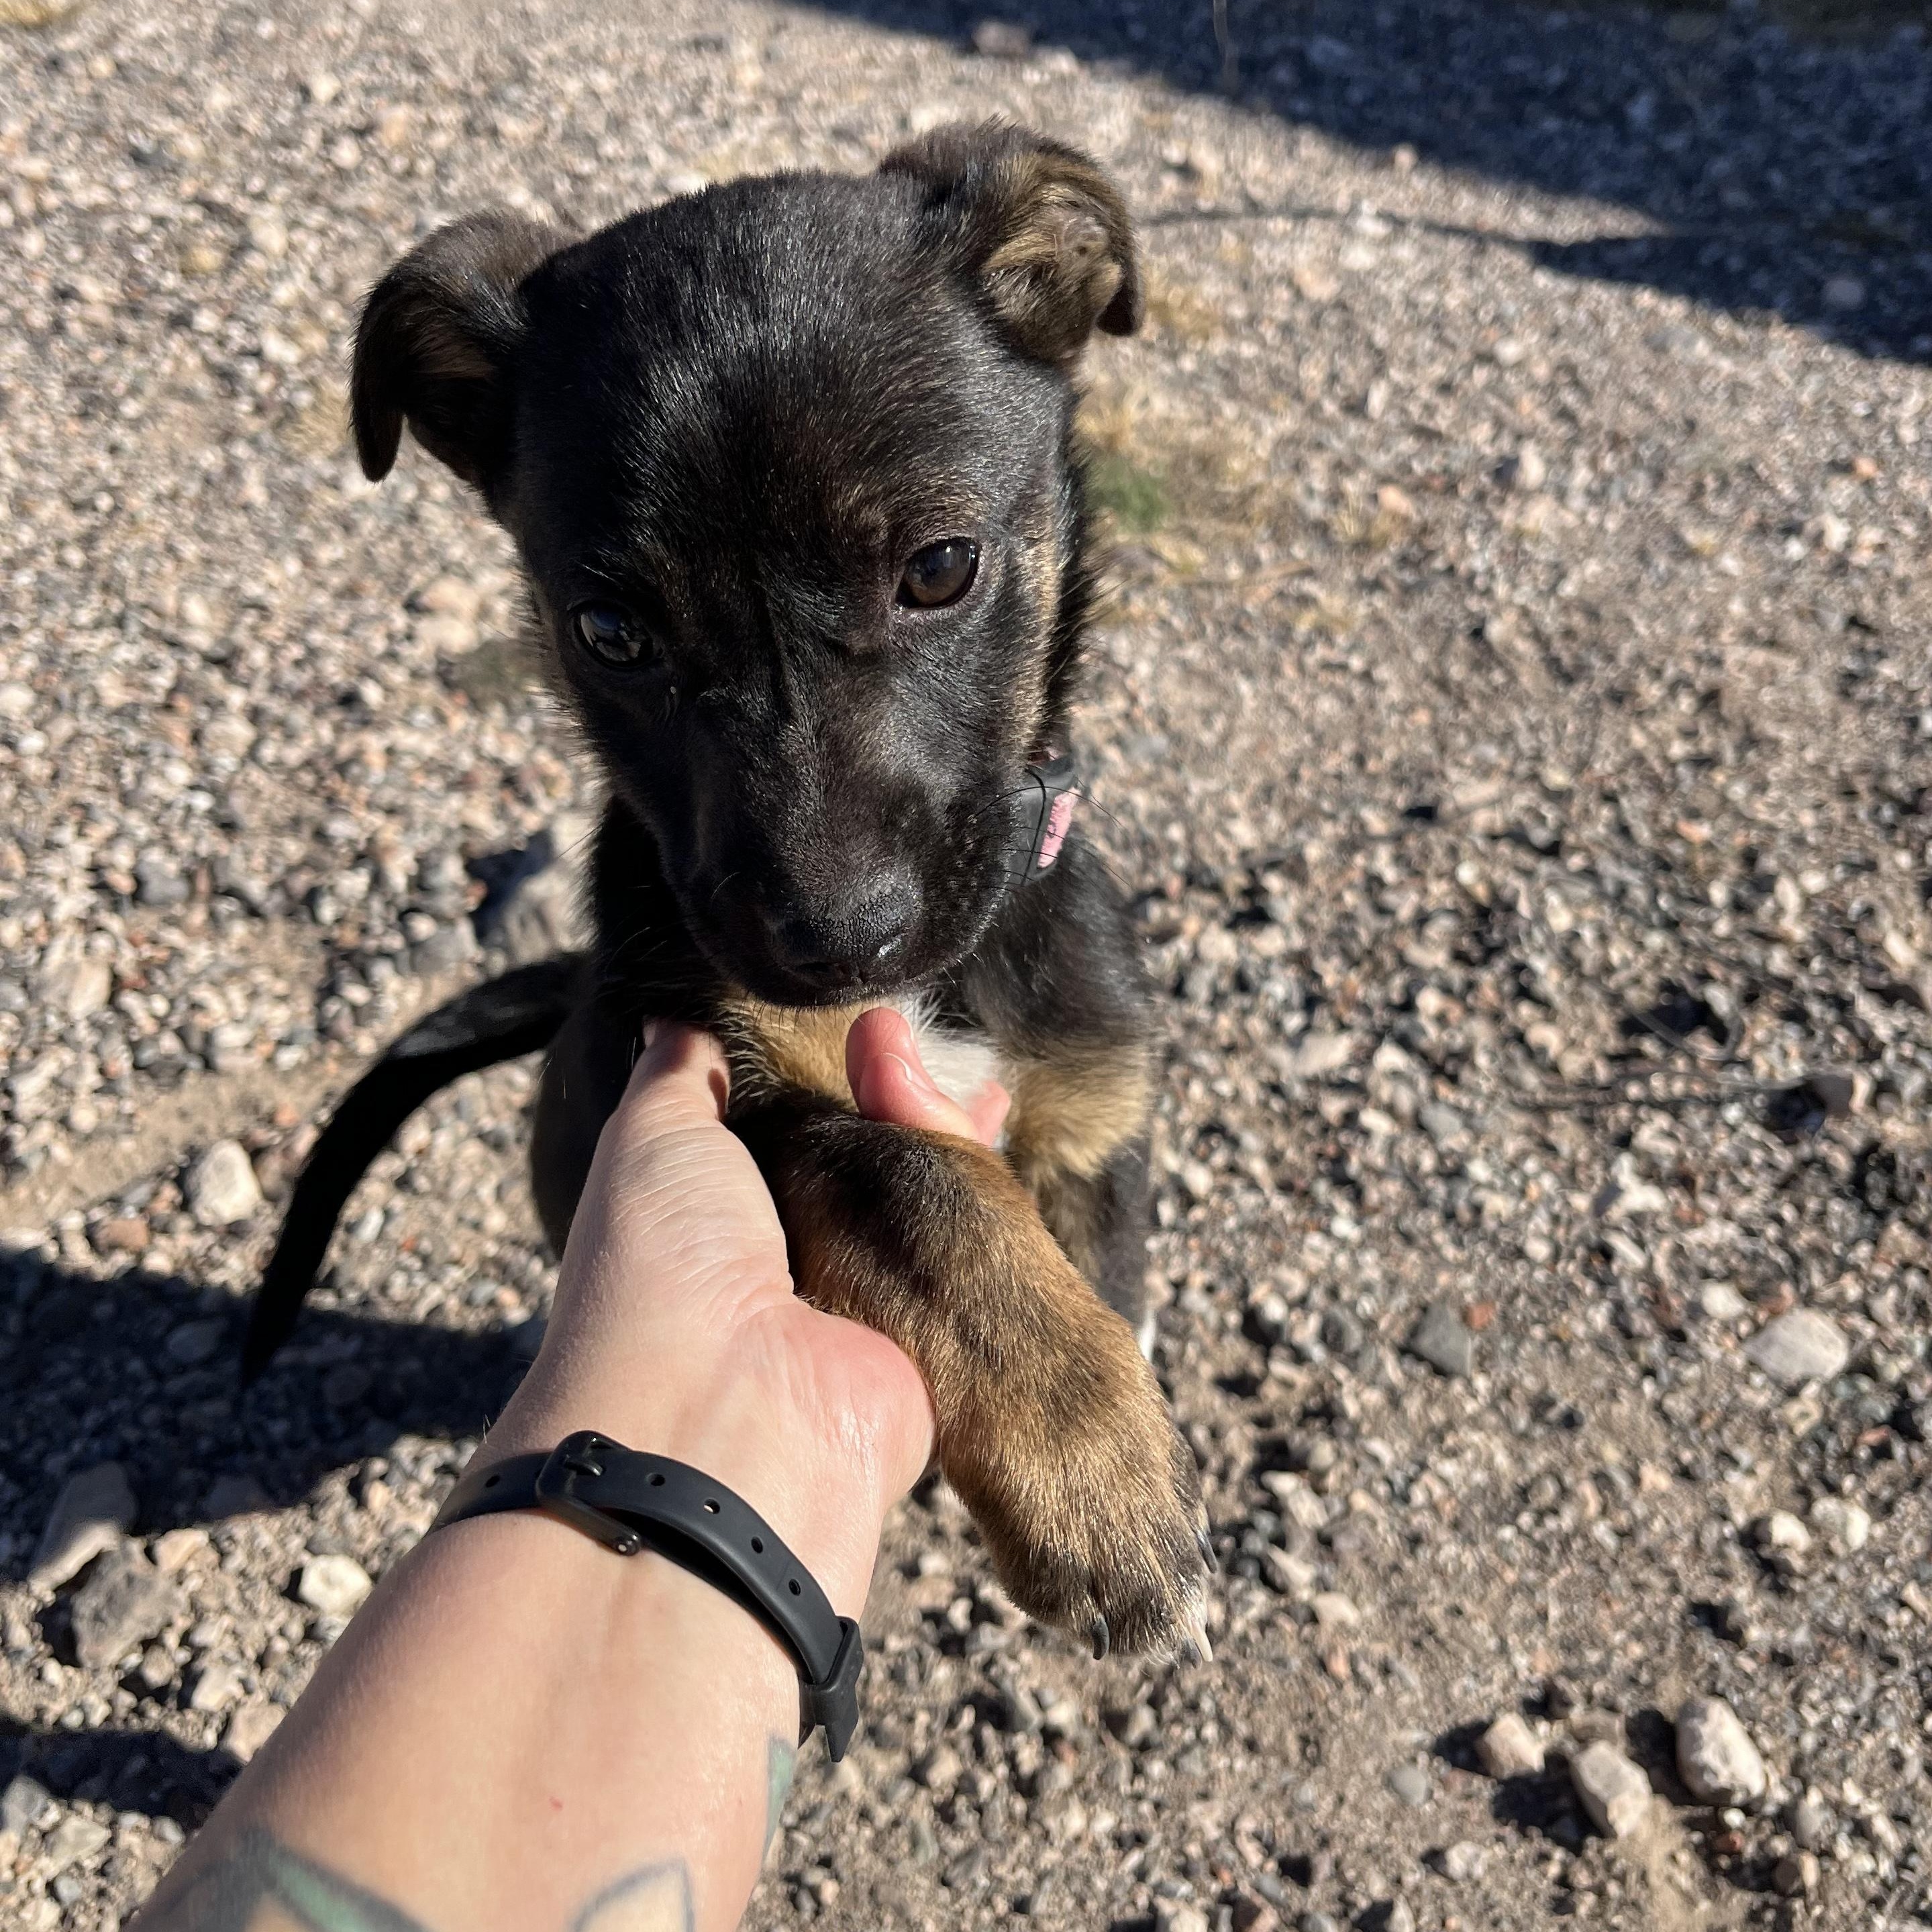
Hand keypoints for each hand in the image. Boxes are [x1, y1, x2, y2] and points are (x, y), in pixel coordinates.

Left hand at [486, 1008, 1008, 1610]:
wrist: (730, 1415)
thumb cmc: (666, 1269)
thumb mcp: (649, 1138)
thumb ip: (675, 1074)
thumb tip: (675, 1018)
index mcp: (716, 1216)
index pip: (783, 1128)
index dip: (820, 1072)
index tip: (859, 1019)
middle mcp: (786, 1261)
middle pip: (864, 1159)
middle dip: (902, 1101)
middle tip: (942, 1043)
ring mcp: (861, 1305)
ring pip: (921, 1202)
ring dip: (951, 1138)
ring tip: (983, 1074)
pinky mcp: (927, 1345)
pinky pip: (967, 1260)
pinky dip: (987, 1203)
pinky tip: (1004, 1137)